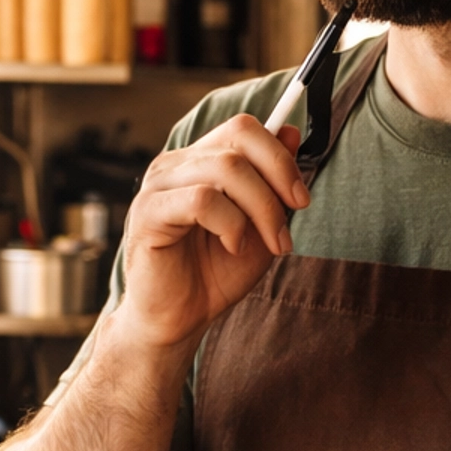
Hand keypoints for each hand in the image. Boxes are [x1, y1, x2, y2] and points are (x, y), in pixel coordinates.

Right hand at [117, 115, 308, 349]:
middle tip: (293, 217)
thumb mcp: (259, 226)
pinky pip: (201, 200)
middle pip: (238, 140)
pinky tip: (233, 247)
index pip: (243, 129)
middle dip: (278, 178)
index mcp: (199, 162)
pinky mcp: (149, 212)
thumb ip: (272, 183)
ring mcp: (159, 185)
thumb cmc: (214, 275)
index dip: (280, 156)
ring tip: (269, 244)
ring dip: (261, 208)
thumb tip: (290, 130)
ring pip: (226, 168)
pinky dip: (230, 224)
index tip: (301, 198)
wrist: (178, 321)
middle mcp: (176, 165)